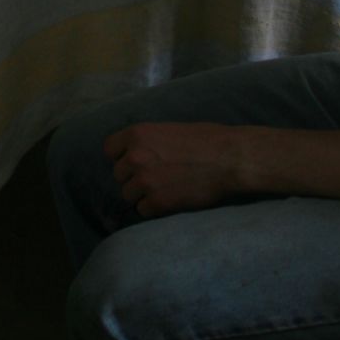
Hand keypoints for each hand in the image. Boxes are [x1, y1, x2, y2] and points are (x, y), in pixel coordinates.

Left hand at [105, 121, 247, 216]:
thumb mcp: (169, 129)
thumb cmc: (207, 139)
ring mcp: (144, 181)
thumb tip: (135, 153)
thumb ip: (148, 142)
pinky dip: (154, 208)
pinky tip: (169, 200)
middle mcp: (135, 157)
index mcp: (137, 134)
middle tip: (155, 177)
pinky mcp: (157, 202)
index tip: (133, 162)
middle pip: (119, 175)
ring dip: (142, 195)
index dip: (121, 157)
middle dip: (134, 178)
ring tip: (164, 190)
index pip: (109, 150)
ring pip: (128, 195)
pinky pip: (143, 210)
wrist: (229, 158)